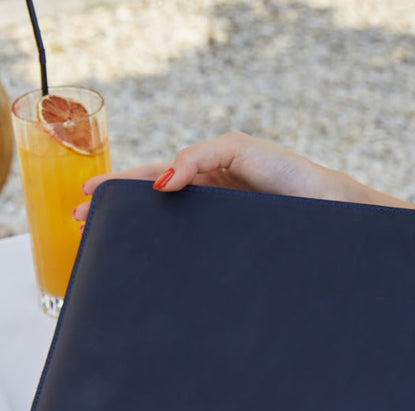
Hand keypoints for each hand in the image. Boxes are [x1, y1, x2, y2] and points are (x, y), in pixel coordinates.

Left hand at [73, 130, 414, 222]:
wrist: (335, 216)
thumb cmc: (295, 234)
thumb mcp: (241, 247)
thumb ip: (208, 249)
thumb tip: (177, 257)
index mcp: (210, 208)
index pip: (159, 207)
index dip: (127, 213)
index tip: (90, 228)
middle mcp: (211, 184)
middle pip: (152, 186)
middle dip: (115, 200)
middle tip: (78, 215)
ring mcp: (222, 163)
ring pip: (166, 171)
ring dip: (131, 183)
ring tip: (97, 196)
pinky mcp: (239, 149)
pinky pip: (202, 158)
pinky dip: (181, 170)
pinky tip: (160, 187)